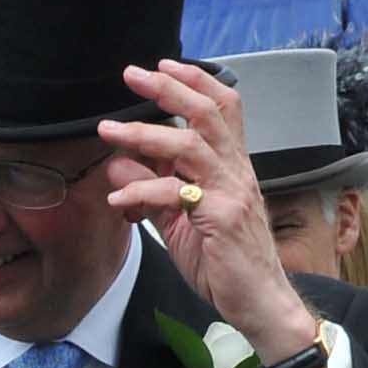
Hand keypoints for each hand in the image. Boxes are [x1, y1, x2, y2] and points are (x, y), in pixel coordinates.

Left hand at [100, 61, 322, 363]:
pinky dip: (142, 190)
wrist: (258, 300)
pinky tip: (117, 199)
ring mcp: (231, 192)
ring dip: (144, 134)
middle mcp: (235, 170)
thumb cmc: (223, 262)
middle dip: (168, 88)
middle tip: (132, 74)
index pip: (221, 107)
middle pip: (207, 112)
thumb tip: (117, 166)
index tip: (162, 66)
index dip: (194, 81)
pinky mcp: (221, 219)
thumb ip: (151, 193)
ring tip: (108, 130)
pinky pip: (177, 194)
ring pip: (189, 146)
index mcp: (230, 166)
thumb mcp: (180, 223)